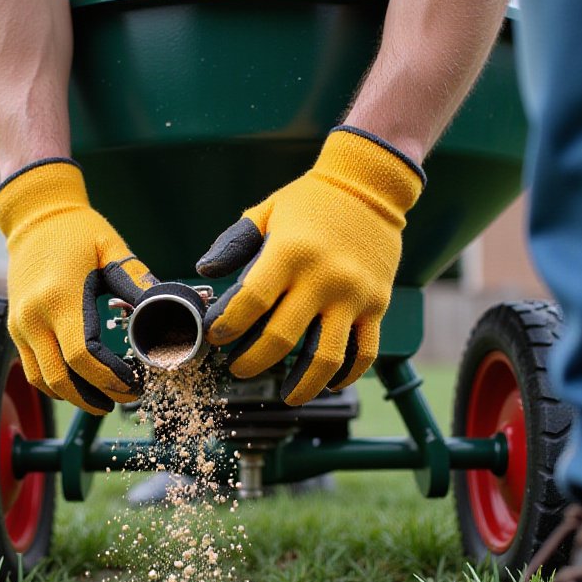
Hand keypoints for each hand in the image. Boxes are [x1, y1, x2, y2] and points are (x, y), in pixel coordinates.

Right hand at [0, 158, 154, 413]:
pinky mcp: (15, 330)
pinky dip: (57, 386)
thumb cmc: (77, 231)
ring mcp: (20, 326)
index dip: (111, 378)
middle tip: (127, 398)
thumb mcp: (112, 250)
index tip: (136, 384)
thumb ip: (138, 283)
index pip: (83, 356)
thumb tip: (173, 311)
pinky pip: (33, 372)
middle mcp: (33, 317)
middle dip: (97, 397)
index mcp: (59, 298)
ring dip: (76, 398)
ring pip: (44, 383)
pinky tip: (82, 384)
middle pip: (62, 379)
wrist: (34, 216)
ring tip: (107, 398)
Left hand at [196, 126, 423, 404]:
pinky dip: (346, 376)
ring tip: (286, 396)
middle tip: (238, 368)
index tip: (216, 338)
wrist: (371, 186)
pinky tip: (329, 383)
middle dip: (252, 362)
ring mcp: (353, 296)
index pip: (250, 304)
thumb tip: (205, 272)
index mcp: (289, 253)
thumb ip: (233, 243)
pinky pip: (363, 353)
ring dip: (301, 386)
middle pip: (281, 340)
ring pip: (325, 359)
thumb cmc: (312, 200)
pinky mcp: (377, 305)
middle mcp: (323, 278)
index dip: (227, 328)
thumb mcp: (266, 211)